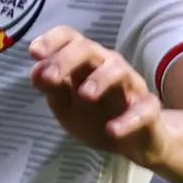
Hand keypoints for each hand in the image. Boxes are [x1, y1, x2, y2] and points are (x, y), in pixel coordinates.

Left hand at [28, 26, 164, 166]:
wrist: (136, 142)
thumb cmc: (97, 117)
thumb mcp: (66, 106)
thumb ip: (53, 89)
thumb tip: (35, 72)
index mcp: (86, 65)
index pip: (71, 40)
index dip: (53, 41)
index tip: (34, 52)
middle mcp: (109, 68)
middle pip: (90, 50)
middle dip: (67, 59)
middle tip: (50, 77)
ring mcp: (131, 88)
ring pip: (118, 71)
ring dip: (100, 79)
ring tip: (85, 95)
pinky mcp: (149, 111)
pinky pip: (144, 109)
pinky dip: (129, 119)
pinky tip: (112, 130)